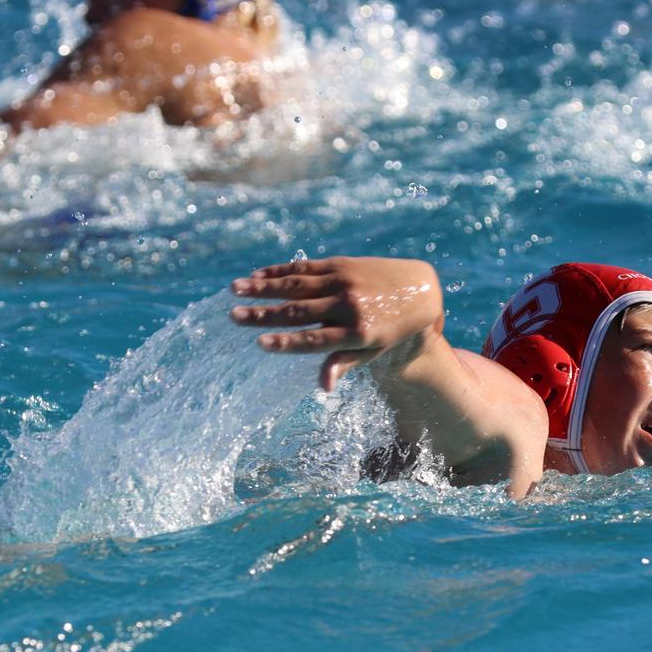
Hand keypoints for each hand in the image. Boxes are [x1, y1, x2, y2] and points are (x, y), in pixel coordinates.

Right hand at [229, 256, 443, 390]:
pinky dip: (280, 271)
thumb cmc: (391, 329)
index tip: (259, 343)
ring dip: (263, 287)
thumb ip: (344, 362)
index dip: (286, 342)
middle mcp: (348, 306)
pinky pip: (306, 268)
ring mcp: (344, 281)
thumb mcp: (372, 351)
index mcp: (356, 333)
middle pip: (299, 311)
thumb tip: (323, 387)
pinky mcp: (341, 264)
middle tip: (233, 316)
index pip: (315, 340)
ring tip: (235, 289)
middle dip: (264, 314)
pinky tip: (257, 275)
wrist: (418, 290)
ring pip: (297, 285)